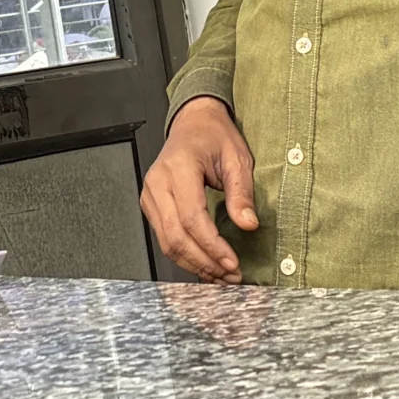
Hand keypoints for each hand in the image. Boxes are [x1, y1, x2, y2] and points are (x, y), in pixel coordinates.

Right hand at [141, 96, 257, 280]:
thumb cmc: (213, 136)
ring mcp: (150, 195)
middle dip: (204, 261)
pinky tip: (205, 264)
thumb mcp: (237, 158)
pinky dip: (185, 255)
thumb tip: (248, 224)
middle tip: (230, 274)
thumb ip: (242, 193)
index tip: (232, 261)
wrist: (193, 123)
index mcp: (178, 168)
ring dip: (195, 264)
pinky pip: (164, 237)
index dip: (212, 245)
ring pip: (167, 242)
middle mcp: (158, 183)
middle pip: (176, 236)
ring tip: (221, 275)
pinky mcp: (151, 205)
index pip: (192, 217)